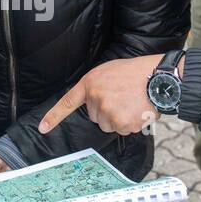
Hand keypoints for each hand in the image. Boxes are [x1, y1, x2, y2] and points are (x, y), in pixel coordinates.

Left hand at [38, 54, 166, 135]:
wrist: (158, 77)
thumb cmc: (135, 73)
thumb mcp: (109, 72)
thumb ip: (96, 87)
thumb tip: (95, 104)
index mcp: (90, 84)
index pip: (67, 102)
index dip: (54, 116)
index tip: (43, 128)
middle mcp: (96, 99)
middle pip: (96, 118)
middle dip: (108, 111)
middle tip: (123, 97)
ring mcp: (108, 112)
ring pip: (109, 125)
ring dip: (120, 119)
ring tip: (132, 102)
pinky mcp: (122, 123)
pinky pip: (123, 130)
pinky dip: (132, 124)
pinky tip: (138, 109)